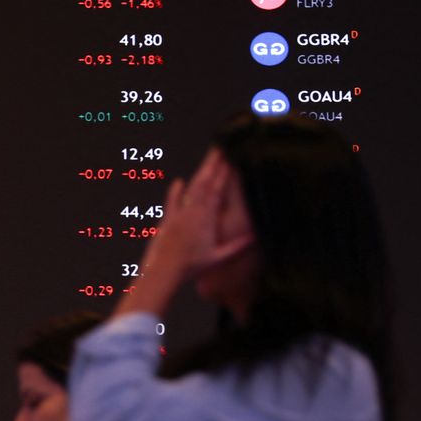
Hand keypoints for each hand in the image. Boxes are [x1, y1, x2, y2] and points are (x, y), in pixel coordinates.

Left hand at [142, 148, 253, 279]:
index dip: (225, 174)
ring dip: (200, 173)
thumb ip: (238, 246)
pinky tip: (179, 181)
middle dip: (214, 164)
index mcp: (206, 219)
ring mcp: (179, 214)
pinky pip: (172, 201)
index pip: (217, 190)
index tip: (231, 159)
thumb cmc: (192, 267)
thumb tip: (256, 237)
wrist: (163, 271)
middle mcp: (192, 212)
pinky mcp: (168, 220)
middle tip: (220, 148)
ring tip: (208, 161)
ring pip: (191, 188)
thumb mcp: (218, 258)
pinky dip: (176, 191)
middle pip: (205, 182)